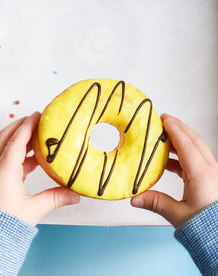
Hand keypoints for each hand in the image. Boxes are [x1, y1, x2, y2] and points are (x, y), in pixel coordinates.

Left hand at [0, 112, 79, 225]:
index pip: (17, 140)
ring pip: (6, 146)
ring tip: (39, 136)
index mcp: (4, 171)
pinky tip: (35, 158)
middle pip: (6, 136)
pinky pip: (8, 159)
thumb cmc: (3, 226)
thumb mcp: (32, 210)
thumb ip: (55, 198)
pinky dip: (21, 153)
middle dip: (21, 125)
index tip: (38, 114)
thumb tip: (74, 194)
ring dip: (21, 138)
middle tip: (37, 119)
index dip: (28, 125)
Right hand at [131, 113, 217, 227]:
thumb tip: (136, 198)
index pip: (185, 143)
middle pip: (193, 140)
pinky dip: (182, 154)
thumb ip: (155, 203)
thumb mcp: (178, 214)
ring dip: (180, 140)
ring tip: (164, 138)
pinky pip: (196, 159)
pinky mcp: (210, 178)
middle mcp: (209, 170)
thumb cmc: (206, 227)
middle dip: (179, 127)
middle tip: (165, 120)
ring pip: (196, 148)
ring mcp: (211, 173)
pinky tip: (169, 161)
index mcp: (201, 174)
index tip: (164, 119)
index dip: (174, 129)